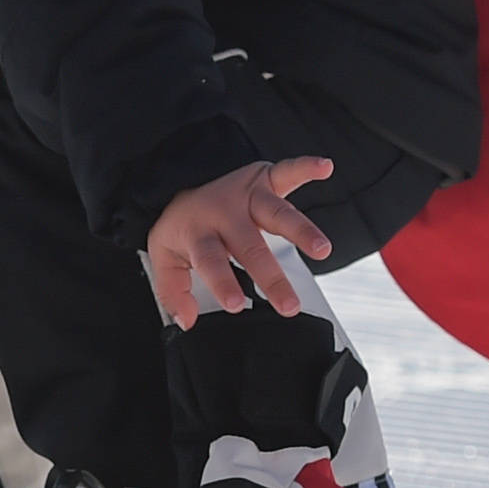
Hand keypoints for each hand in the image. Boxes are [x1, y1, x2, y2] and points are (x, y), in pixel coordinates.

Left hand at [145, 157, 332, 328]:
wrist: (183, 180)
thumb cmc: (184, 226)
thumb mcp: (164, 257)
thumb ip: (172, 291)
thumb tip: (187, 320)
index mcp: (200, 231)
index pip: (211, 259)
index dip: (223, 282)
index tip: (237, 305)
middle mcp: (226, 211)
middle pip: (251, 245)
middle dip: (272, 277)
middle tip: (289, 305)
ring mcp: (248, 194)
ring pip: (277, 212)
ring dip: (301, 229)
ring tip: (321, 249)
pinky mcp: (266, 179)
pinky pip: (288, 170)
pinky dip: (306, 167)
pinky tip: (324, 167)